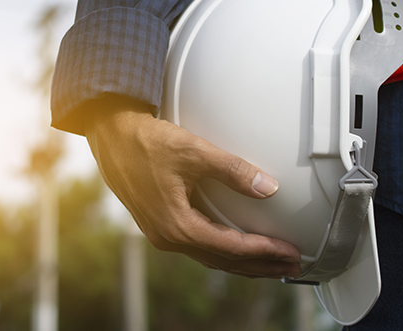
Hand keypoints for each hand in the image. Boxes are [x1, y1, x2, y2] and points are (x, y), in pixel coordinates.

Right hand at [83, 98, 301, 277]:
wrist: (110, 135)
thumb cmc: (146, 141)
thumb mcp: (193, 151)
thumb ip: (233, 170)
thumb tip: (269, 187)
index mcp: (176, 225)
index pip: (230, 248)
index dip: (264, 252)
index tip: (290, 252)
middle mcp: (167, 237)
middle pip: (223, 261)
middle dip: (260, 265)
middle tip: (292, 266)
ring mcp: (161, 233)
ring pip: (210, 257)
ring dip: (243, 261)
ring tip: (273, 262)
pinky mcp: (159, 223)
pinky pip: (198, 246)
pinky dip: (223, 250)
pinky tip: (237, 246)